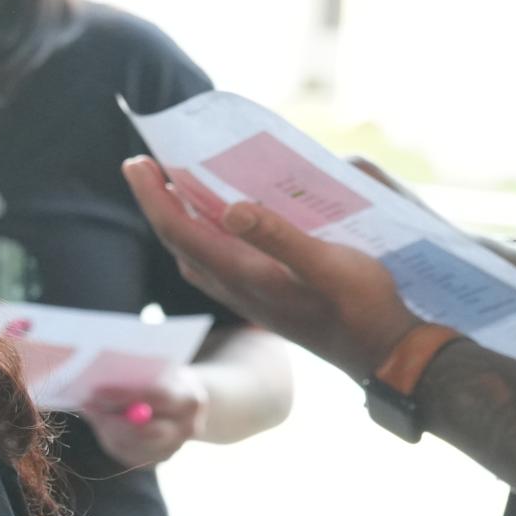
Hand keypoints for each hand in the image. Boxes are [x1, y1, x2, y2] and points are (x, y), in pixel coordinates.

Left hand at [83, 360, 207, 469]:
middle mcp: (187, 429)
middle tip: (87, 404)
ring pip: (130, 445)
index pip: (157, 399)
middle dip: (110, 418)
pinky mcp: (155, 461)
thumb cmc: (164, 379)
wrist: (184, 405)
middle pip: (144, 432)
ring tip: (91, 410)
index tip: (97, 391)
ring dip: (105, 428)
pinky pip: (125, 453)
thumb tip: (95, 377)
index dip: (125, 396)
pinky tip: (103, 423)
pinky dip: (109, 437)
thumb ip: (135, 377)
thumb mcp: (158, 371)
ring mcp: (172, 449)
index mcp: (190, 401)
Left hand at [122, 157, 421, 379]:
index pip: (177, 230)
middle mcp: (233, 286)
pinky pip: (215, 263)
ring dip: (177, 220)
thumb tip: (230, 209)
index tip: (135, 162)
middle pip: (177, 240)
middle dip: (156, 202)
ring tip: (175, 187)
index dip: (152, 196)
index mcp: (241, 273)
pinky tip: (221, 223)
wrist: (380, 353)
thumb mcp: (326, 263)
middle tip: (144, 165)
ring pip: (194, 254)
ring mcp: (246, 295)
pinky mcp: (262, 299)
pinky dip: (203, 236)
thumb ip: (278, 237)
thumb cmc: (359, 305)